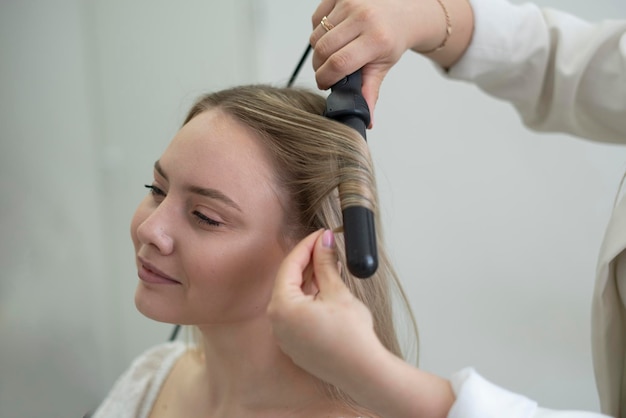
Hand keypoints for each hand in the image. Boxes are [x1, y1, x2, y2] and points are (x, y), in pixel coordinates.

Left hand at [267, 229, 382, 387]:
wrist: (363, 372)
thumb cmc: (351, 337)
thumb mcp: (337, 291)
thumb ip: (326, 263)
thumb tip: (324, 242)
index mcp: (282, 306)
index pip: (290, 265)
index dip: (307, 245)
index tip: (321, 234)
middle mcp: (277, 322)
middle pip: (289, 281)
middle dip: (308, 262)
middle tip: (326, 246)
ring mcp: (285, 336)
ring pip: (294, 298)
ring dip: (310, 280)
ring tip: (330, 265)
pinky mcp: (296, 345)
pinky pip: (298, 314)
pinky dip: (310, 299)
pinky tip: (327, 288)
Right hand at [309, 0, 474, 124]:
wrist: (404, 12)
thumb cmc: (393, 38)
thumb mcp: (383, 66)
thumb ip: (370, 92)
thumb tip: (367, 119)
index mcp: (376, 39)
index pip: (339, 64)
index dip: (325, 78)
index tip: (325, 84)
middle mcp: (363, 17)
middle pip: (322, 50)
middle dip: (319, 66)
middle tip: (327, 72)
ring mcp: (350, 3)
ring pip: (316, 35)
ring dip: (319, 49)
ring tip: (332, 53)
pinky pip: (316, 18)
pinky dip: (319, 31)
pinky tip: (333, 36)